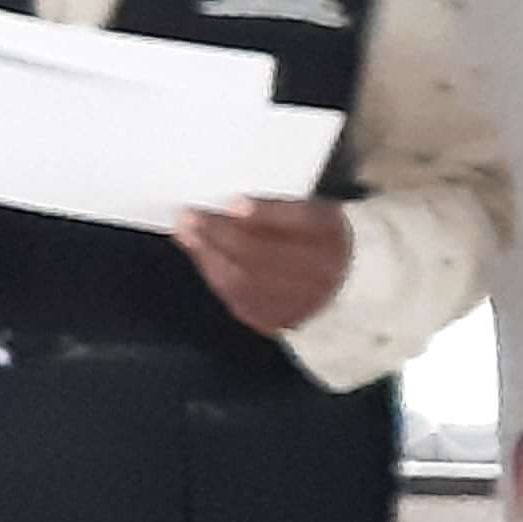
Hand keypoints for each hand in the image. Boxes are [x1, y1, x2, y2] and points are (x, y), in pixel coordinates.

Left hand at [173, 196, 354, 334]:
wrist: (335, 276)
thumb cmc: (313, 233)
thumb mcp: (309, 209)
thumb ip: (279, 203)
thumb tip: (233, 202)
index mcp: (335, 234)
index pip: (302, 222)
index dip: (267, 213)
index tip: (232, 202)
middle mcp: (326, 271)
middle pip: (265, 254)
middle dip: (220, 233)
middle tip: (189, 215)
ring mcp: (305, 301)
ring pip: (246, 280)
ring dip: (209, 254)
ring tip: (187, 232)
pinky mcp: (283, 319)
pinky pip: (240, 300)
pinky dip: (215, 275)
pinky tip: (201, 255)